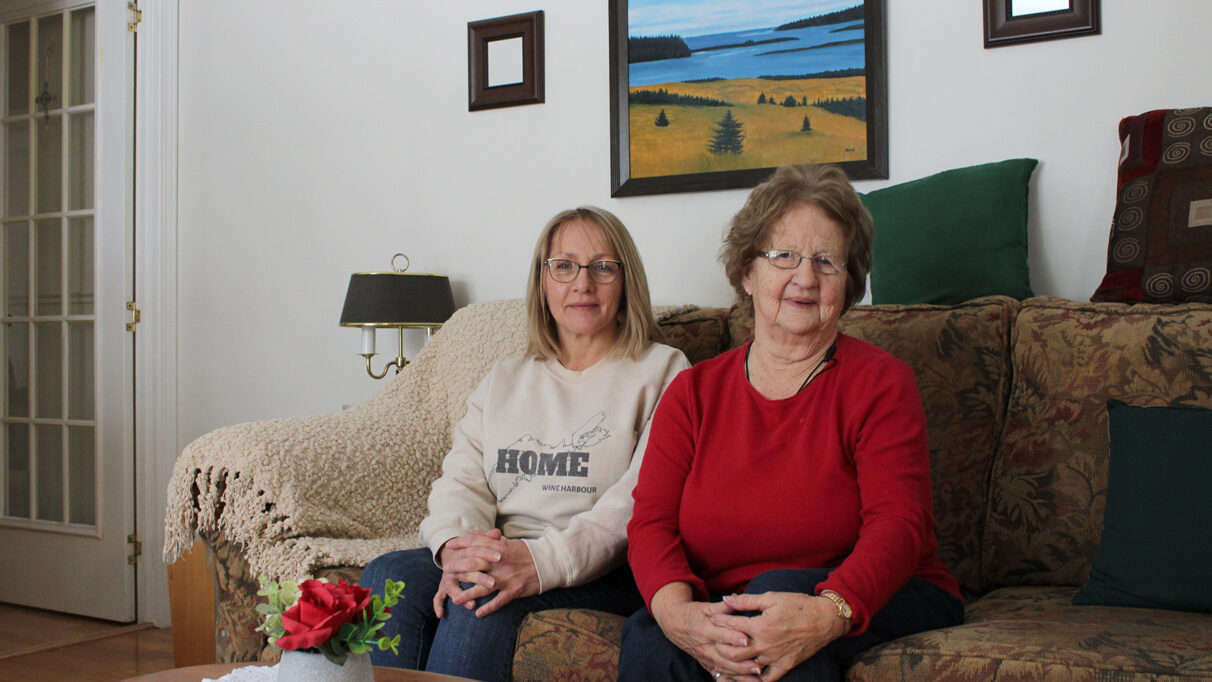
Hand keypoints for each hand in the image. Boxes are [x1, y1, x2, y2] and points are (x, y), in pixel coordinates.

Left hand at [434, 530, 540, 617]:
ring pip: (483, 587)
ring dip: (468, 594)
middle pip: (475, 565)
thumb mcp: (509, 543)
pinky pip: (499, 601)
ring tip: (455, 600)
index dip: (462, 544)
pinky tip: (478, 614)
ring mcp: (507, 578)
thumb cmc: (528, 552)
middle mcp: (501, 563)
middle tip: (446, 573)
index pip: (477, 544)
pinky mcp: (514, 591)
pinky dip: (488, 608)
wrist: (549, 563)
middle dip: (459, 569)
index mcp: (500, 549)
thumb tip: (473, 533)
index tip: (450, 546)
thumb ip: (490, 539)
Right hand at [650, 584, 761, 678]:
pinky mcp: (706, 665)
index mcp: (704, 629)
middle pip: (723, 656)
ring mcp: (705, 657)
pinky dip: (733, 680)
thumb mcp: (706, 607)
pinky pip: (720, 675)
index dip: (733, 637)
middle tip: (758, 665)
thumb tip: (738, 597)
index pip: (720, 634)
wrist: (674, 624)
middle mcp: (704, 646)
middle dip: (741, 663)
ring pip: (723, 668)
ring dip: (740, 674)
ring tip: (757, 676)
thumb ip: (724, 606)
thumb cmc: (693, 613)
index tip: (747, 640)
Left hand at [712, 592, 847, 681]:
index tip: (711, 619)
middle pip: (734, 652)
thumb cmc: (798, 605)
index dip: (718, 621)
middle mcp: (766, 644)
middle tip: (712, 643)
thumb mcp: (771, 597)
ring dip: (734, 665)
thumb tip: (726, 599)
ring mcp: (775, 657)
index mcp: (760, 625)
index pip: (731, 625)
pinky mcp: (786, 665)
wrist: (825, 619)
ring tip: (723, 662)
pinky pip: (767, 678)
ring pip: (747, 667)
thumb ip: (747, 600)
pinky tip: (747, 674)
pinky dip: (755, 678)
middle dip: (720, 647)